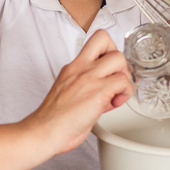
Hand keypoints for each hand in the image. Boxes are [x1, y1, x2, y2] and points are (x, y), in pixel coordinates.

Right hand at [26, 30, 133, 155]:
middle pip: (105, 38)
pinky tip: (114, 103)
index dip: (107, 50)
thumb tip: (104, 89)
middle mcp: (80, 68)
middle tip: (115, 76)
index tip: (108, 68)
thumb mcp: (67, 90)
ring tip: (115, 91)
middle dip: (116, 57)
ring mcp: (89, 78)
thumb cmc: (54, 119)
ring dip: (124, 76)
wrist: (44, 131)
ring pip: (119, 58)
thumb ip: (85, 84)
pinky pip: (124, 82)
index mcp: (73, 67)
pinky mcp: (98, 92)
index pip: (93, 41)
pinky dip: (125, 93)